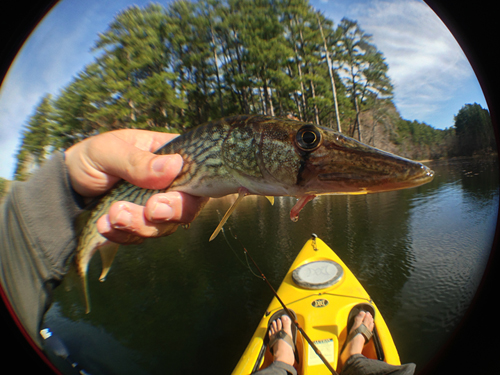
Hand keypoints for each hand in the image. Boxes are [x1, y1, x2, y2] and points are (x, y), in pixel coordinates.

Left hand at [64, 129, 208, 243]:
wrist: (67, 184)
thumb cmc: (91, 157)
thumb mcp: (108, 151)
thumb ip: (138, 161)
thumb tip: (175, 166)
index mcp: (169, 156)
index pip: (197, 173)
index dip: (191, 190)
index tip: (162, 199)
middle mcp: (171, 183)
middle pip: (189, 205)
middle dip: (169, 213)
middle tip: (148, 210)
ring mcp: (157, 206)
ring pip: (166, 226)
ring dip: (140, 225)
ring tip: (113, 214)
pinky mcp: (142, 225)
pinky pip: (142, 238)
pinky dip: (124, 235)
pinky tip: (104, 225)